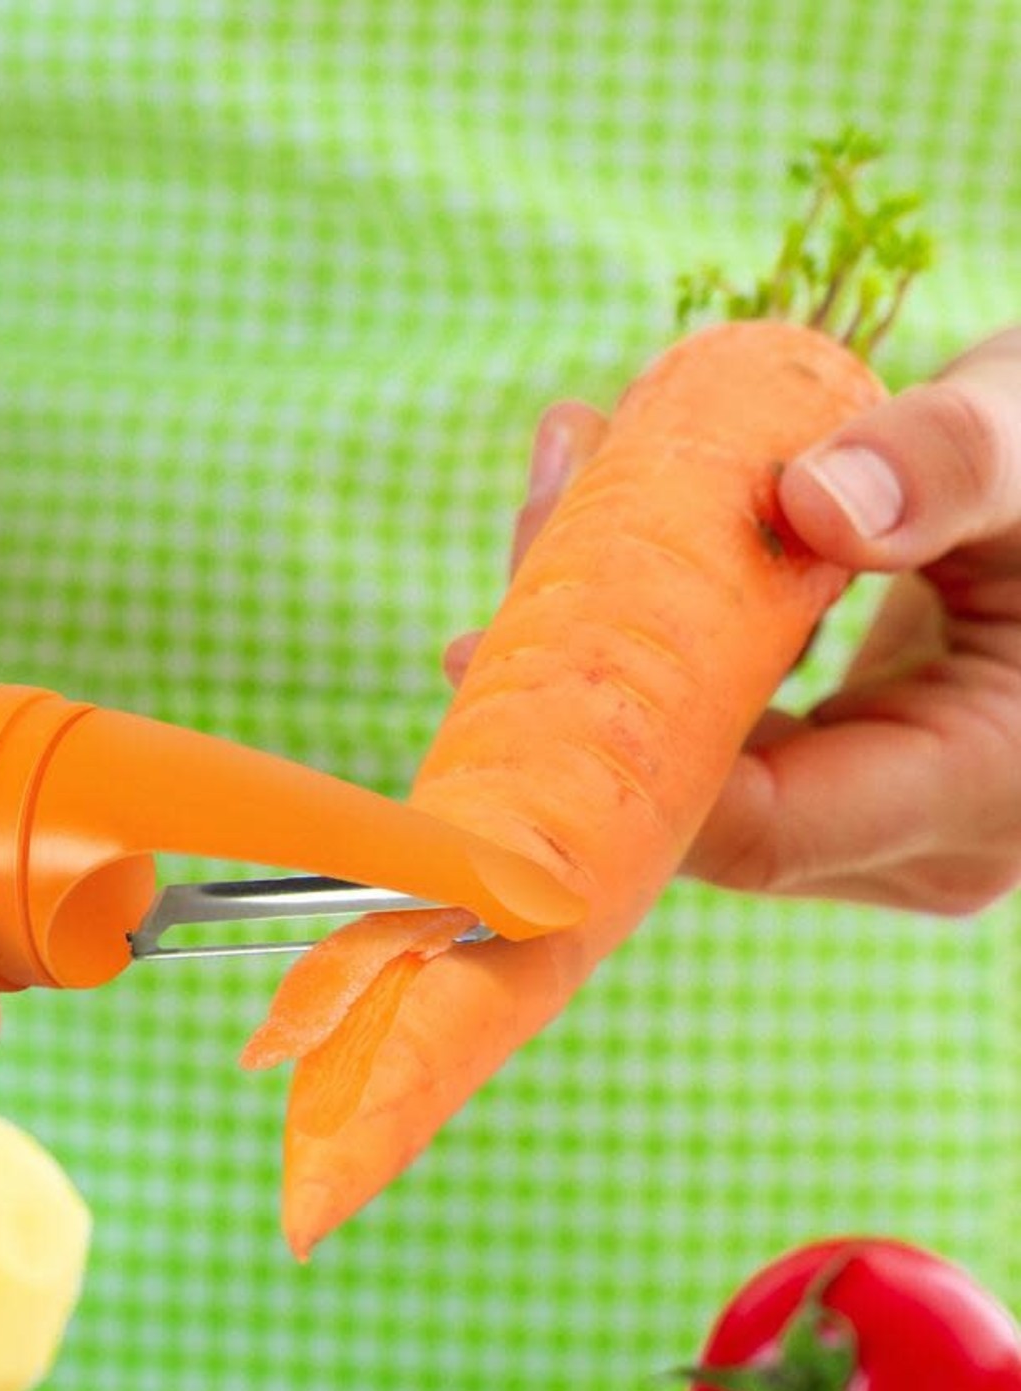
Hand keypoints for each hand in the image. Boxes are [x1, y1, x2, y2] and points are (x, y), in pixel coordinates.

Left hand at [446, 327, 1020, 919]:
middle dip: (589, 685)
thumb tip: (809, 503)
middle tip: (510, 564)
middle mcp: (921, 848)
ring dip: (613, 657)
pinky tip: (599, 556)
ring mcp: (876, 835)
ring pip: (692, 776)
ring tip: (553, 508)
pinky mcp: (840, 795)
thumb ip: (951, 465)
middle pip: (696, 802)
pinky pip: (717, 748)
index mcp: (979, 789)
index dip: (612, 759)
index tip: (495, 662)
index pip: (749, 825)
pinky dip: (661, 660)